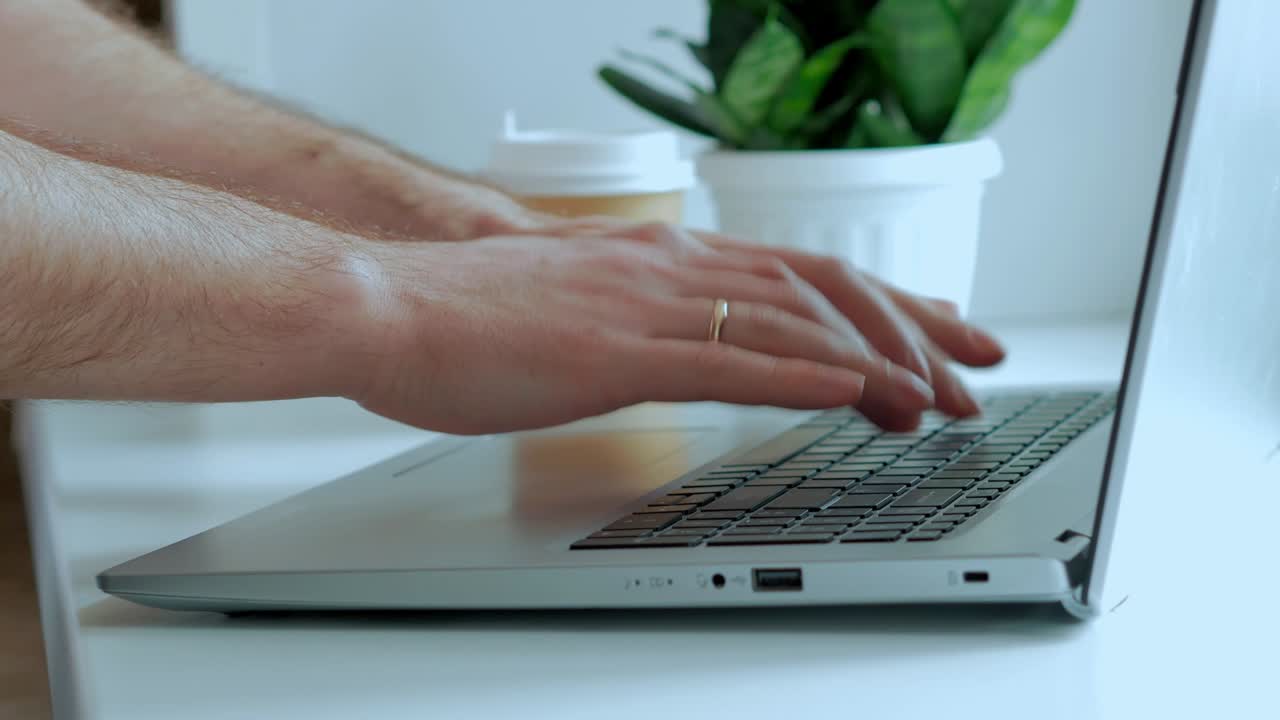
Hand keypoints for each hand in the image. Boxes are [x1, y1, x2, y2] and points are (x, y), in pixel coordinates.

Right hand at [336, 232, 945, 434]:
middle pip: (822, 287)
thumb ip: (638, 313)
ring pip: (793, 322)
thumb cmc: (467, 315)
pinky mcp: (616, 354)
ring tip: (935, 403)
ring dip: (877, 362)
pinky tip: (856, 395)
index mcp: (663, 256)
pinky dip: (804, 375)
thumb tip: (684, 339)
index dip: (882, 303)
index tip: (937, 333)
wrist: (385, 304)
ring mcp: (648, 307)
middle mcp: (671, 267)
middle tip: (975, 371)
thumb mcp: (575, 304)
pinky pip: (729, 363)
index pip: (801, 270)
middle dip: (913, 331)